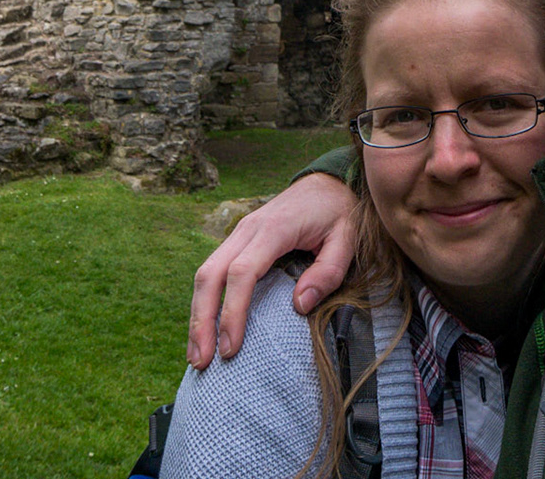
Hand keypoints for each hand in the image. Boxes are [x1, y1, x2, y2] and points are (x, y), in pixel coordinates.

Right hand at [188, 173, 355, 367]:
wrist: (328, 183)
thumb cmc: (339, 213)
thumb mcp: (347, 239)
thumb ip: (328, 272)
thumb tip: (299, 306)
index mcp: (274, 229)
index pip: (242, 272)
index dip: (233, 311)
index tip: (231, 347)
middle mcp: (248, 229)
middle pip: (211, 274)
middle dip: (201, 320)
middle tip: (201, 362)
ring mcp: (239, 233)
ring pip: (205, 273)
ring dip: (197, 314)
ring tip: (197, 355)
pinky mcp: (238, 241)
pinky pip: (213, 271)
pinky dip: (205, 301)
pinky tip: (205, 329)